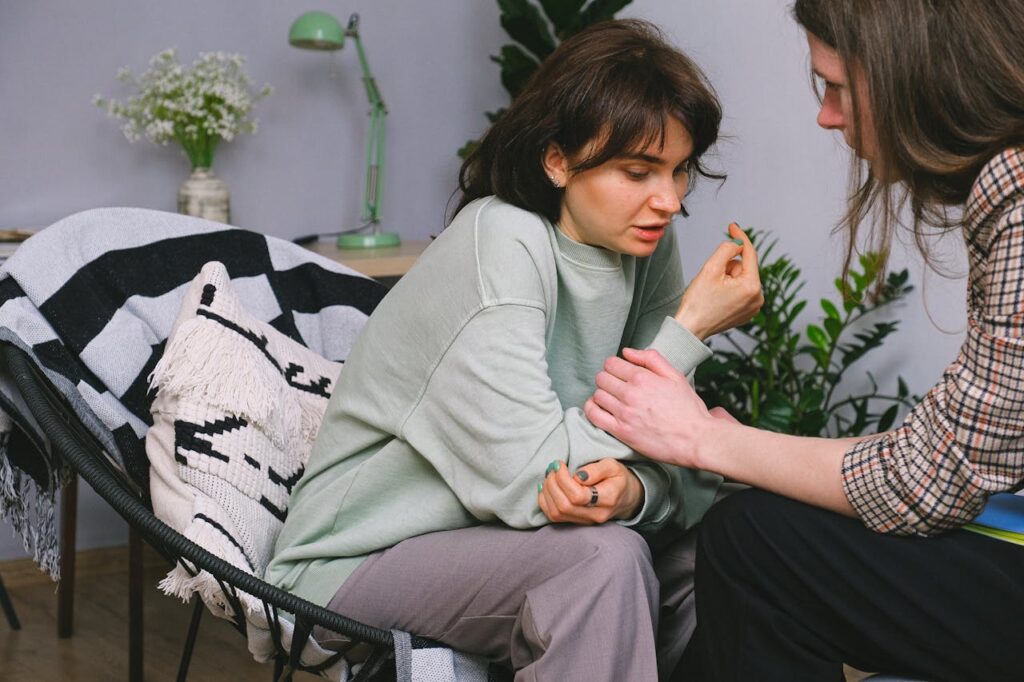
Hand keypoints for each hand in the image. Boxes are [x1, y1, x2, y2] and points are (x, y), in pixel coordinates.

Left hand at [537, 458, 643, 523]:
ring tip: (550, 476)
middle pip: (564, 506)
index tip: (560, 464)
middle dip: (552, 484)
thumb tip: (577, 476)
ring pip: (556, 513)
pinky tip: (547, 488)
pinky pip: (554, 517)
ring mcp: (585, 521)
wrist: (625, 497)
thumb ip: (596, 470)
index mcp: (607, 499)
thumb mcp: (613, 466)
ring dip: (547, 492)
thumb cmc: (618, 478)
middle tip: (553, 468)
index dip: (563, 480)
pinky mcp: (576, 522)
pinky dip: (545, 501)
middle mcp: (596, 514)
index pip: (577, 496)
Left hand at [585, 348, 719, 467]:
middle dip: (607, 379)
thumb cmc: (688, 408)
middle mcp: (630, 393)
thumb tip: (626, 351)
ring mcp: (624, 413)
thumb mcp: (675, 375)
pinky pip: (594, 415)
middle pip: (602, 378)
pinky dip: (591, 409)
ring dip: (602, 394)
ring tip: (612, 398)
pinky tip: (599, 408)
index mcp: (643, 377)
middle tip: (616, 386)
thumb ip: (651, 358)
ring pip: (597, 395)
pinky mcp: (621, 431)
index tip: (620, 373)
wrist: (695, 439)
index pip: (611, 363)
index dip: (614, 366)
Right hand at [675, 223, 763, 339]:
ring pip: (741, 278)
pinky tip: (717, 298)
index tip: (732, 226)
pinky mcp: (747, 312)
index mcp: (751, 286)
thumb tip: (737, 244)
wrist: (690, 328)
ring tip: (713, 292)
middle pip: (743, 267)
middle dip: (727, 267)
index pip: (749, 253)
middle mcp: (758, 298)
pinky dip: (729, 288)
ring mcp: (754, 307)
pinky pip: (740, 290)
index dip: (739, 237)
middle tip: (711, 279)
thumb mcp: (710, 268)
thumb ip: (726, 249)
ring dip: (727, 278)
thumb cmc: (698, 302)